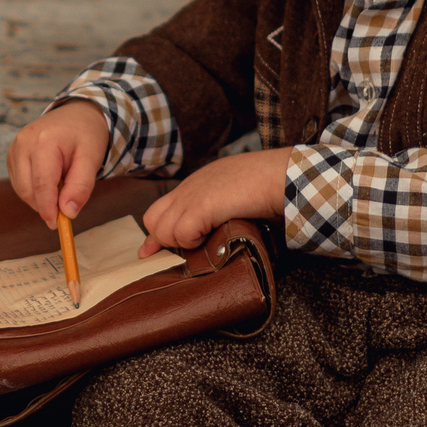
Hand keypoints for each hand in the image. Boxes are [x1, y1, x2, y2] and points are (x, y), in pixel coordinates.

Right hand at [7, 100, 111, 228]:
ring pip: (22, 189)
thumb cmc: (86, 135)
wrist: (77, 114)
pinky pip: (19, 183)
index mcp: (44, 142)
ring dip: (40, 197)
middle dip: (45, 204)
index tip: (57, 224)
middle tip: (66, 204)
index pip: (41, 184)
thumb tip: (68, 213)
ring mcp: (14, 148)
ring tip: (62, 182)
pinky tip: (50, 178)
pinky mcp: (11, 154)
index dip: (47, 209)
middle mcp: (23, 143)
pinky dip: (34, 189)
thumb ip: (80, 187)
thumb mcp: (92, 159)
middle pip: (28, 189)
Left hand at [139, 147, 290, 254]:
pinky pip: (180, 235)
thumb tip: (207, 230)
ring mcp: (190, 197)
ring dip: (182, 242)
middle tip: (191, 246)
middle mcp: (187, 189)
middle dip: (165, 239)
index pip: (158, 209)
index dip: (156, 232)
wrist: (278, 175)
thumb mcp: (231, 194)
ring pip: (163, 231)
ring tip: (206, 239)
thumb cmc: (265, 184)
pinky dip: (193, 242)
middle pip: (152, 220)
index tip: (148, 251)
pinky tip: (211, 236)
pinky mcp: (199, 208)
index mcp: (194, 184)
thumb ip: (214, 207)